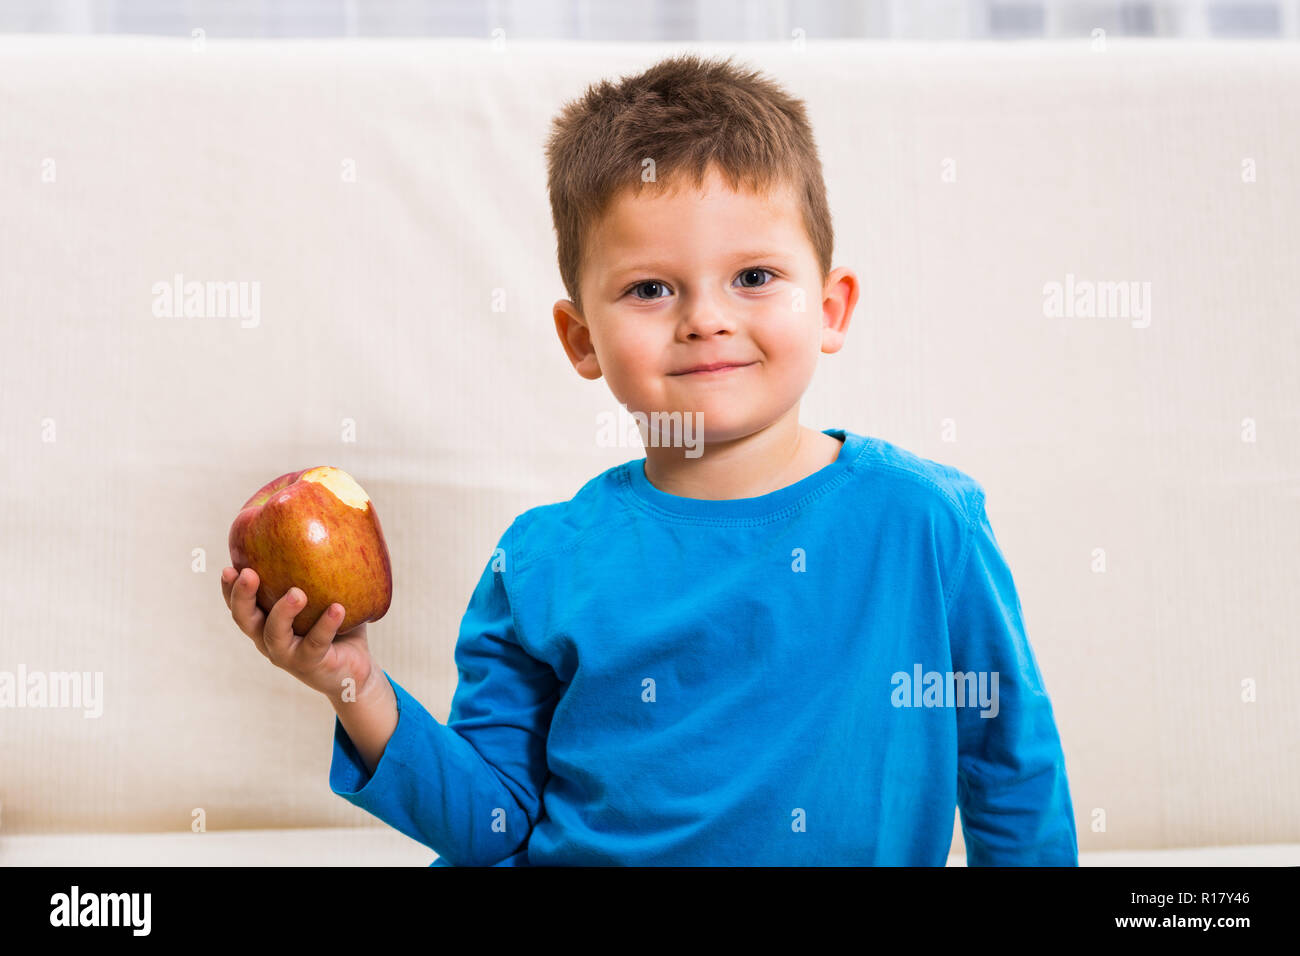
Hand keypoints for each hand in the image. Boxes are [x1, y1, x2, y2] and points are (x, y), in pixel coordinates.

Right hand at [221, 566, 377, 701]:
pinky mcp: (311, 664)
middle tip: (248, 573)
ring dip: (283, 612)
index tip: (229, 567)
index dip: (229, 588)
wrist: (354, 671)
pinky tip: (338, 608)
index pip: (239, 604)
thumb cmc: (337, 626)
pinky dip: (325, 625)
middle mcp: (269, 639)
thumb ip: (318, 568)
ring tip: (298, 593)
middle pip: (244, 619)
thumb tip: (326, 519)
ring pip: (274, 634)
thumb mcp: (324, 595)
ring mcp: (288, 655)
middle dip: (242, 596)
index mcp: (265, 621)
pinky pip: (316, 643)